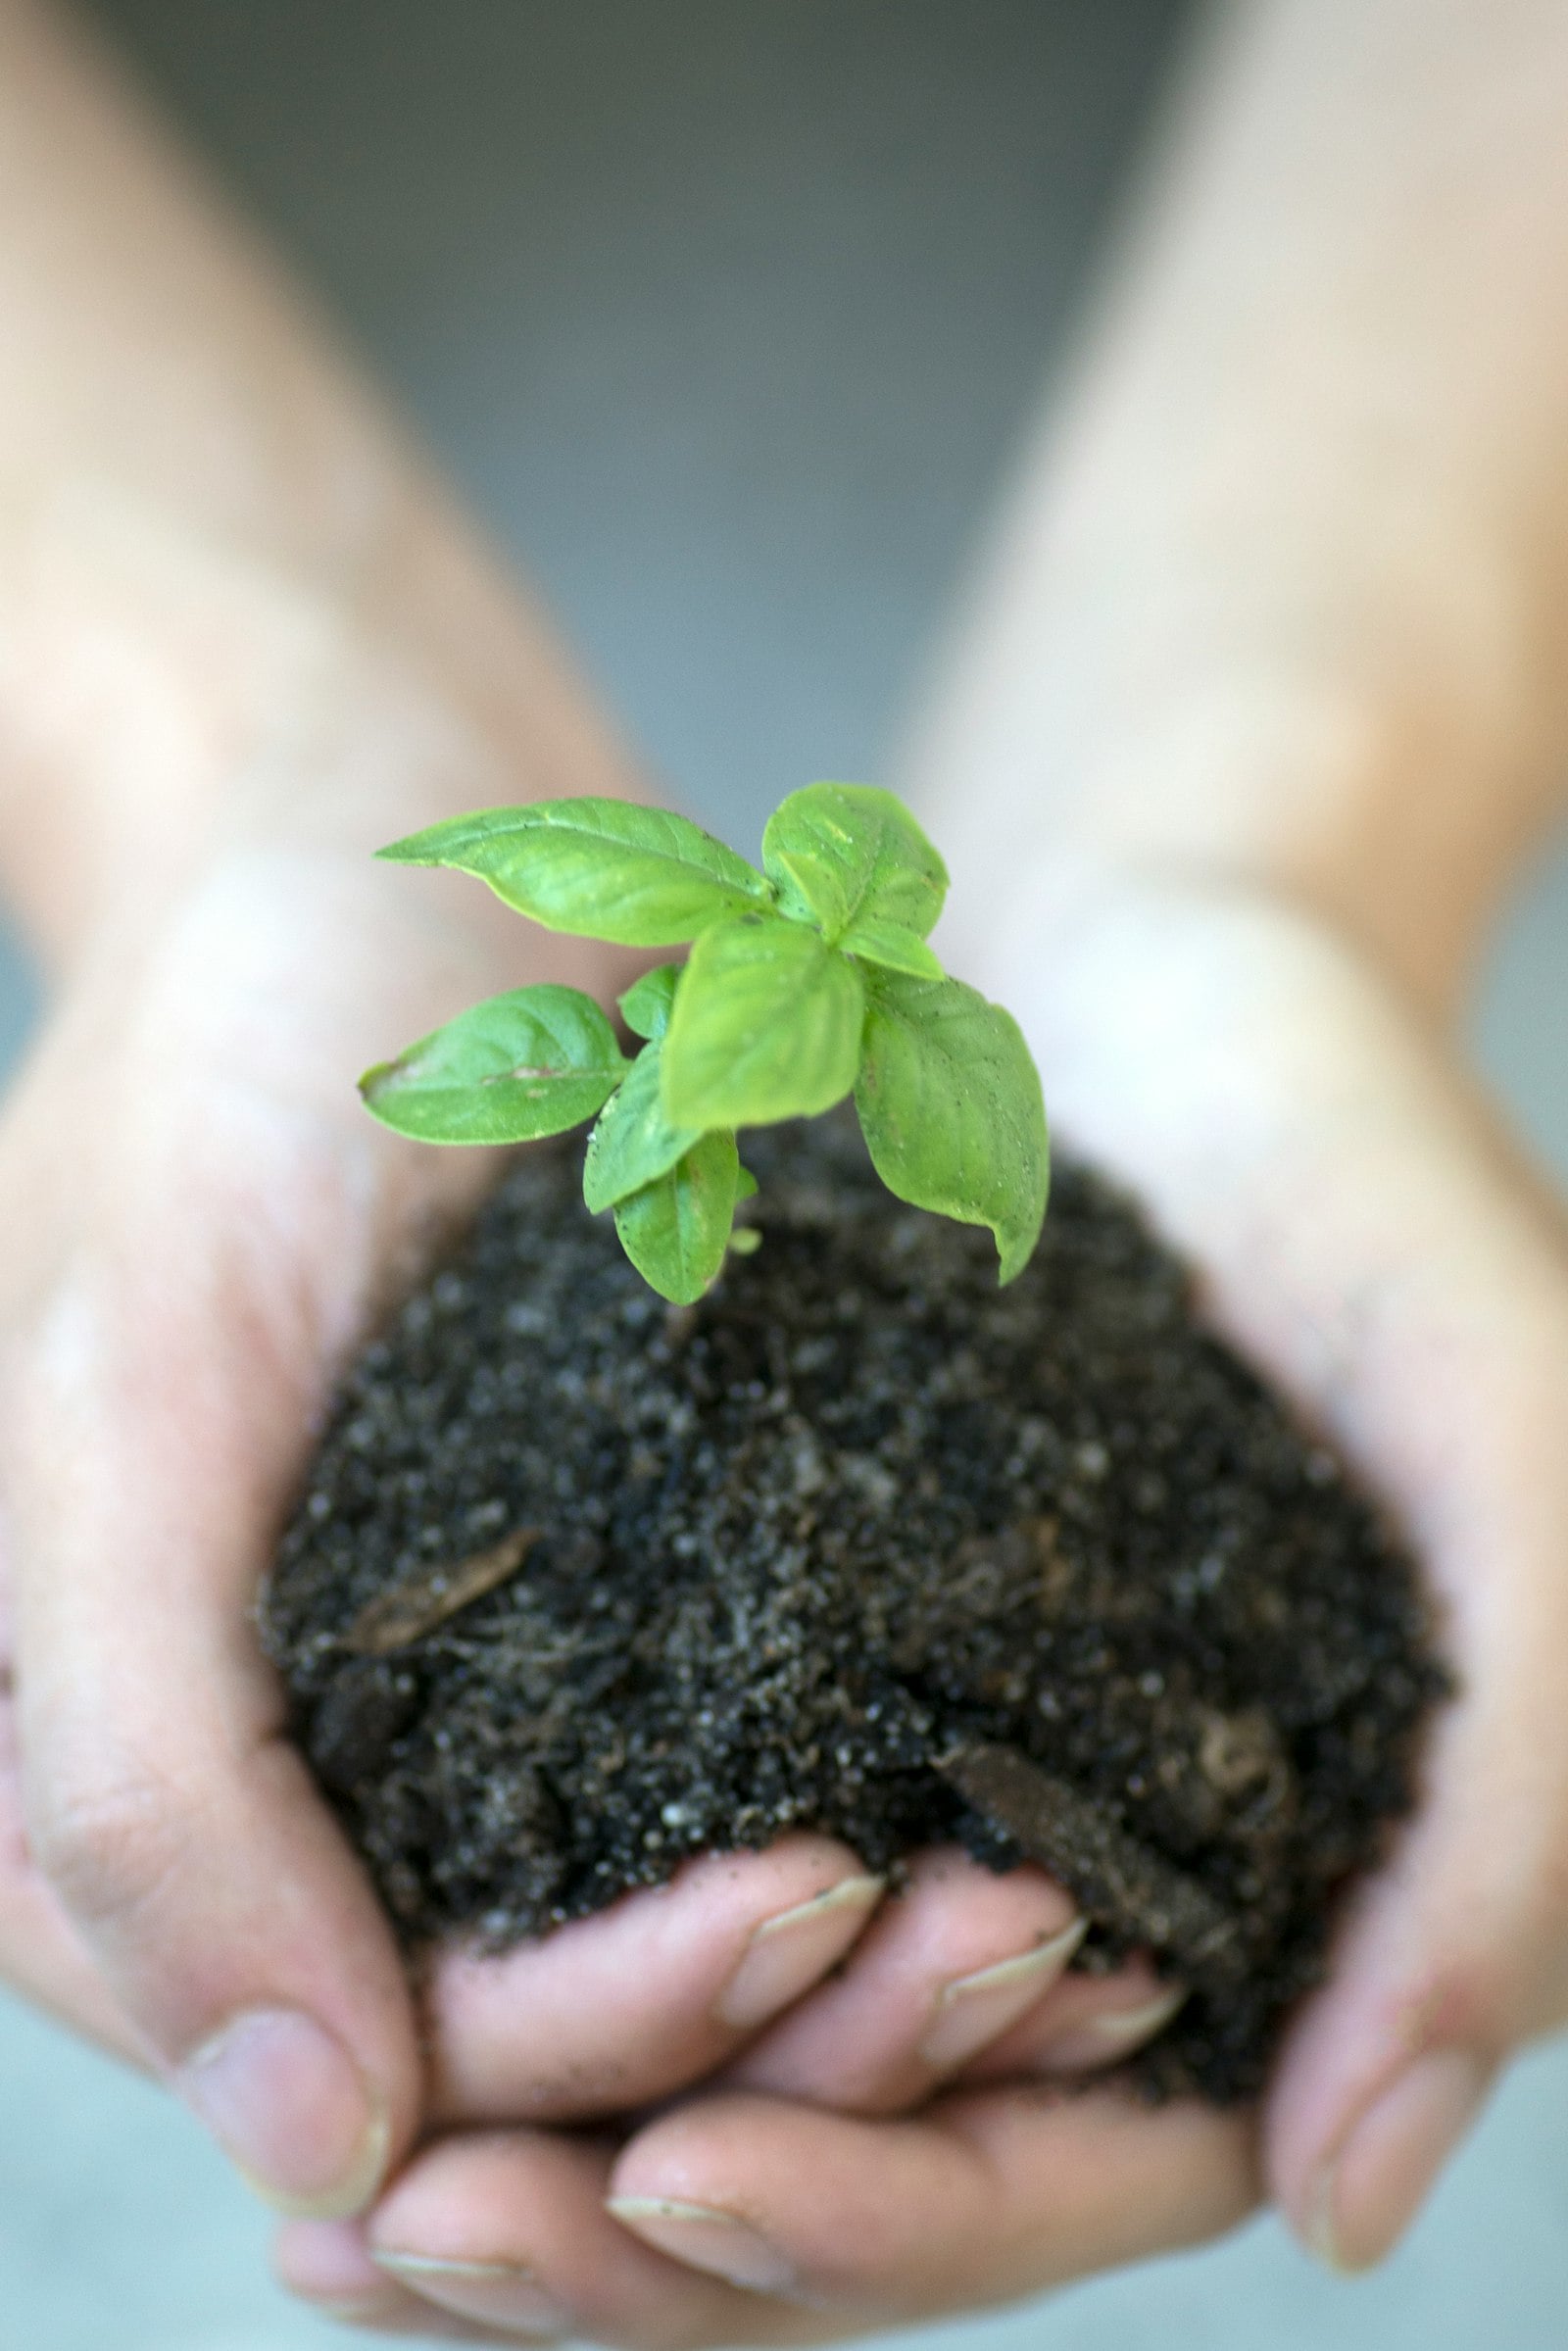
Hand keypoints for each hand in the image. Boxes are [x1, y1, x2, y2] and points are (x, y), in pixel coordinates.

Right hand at [0, 832, 1256, 2340]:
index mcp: (108, 1780)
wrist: (382, 829)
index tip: (825, 1920)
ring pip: (651, 1958)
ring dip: (854, 1986)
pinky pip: (721, 1795)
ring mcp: (441, 1702)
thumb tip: (308, 2146)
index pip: (360, 2047)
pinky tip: (1027, 1829)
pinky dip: (868, 1841)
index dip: (586, 2044)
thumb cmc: (227, 1054)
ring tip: (1057, 1916)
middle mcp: (277, 1780)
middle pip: (537, 2044)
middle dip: (767, 2032)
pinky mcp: (587, 1610)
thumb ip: (139, 1759)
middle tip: (1013, 1938)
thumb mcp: (127, 1387)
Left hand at [288, 858, 1567, 2336]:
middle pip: (867, 2149)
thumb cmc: (1377, 1186)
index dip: (882, 2212)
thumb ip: (1511, 1817)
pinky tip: (389, 1944)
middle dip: (654, 2231)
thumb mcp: (1513, 1455)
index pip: (1070, 2167)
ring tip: (354, 2178)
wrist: (1190, 967)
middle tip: (422, 2230)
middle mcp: (1089, 1869)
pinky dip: (544, 1920)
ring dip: (560, 2117)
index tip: (665, 2188)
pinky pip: (657, 1832)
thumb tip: (1348, 2202)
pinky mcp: (801, 1648)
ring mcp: (932, 1765)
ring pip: (738, 2040)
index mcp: (1273, 1900)